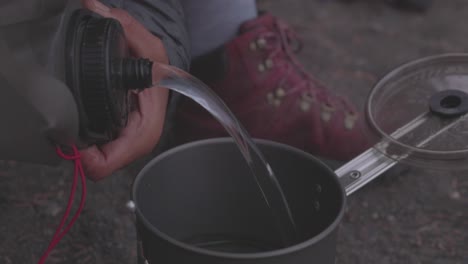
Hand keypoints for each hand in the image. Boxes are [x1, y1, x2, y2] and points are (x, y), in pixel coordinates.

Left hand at [79, 0, 169, 180]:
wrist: (163, 76)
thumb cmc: (160, 68)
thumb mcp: (150, 46)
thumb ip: (127, 28)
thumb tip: (94, 7)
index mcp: (145, 129)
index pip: (109, 161)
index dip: (87, 156)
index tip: (73, 140)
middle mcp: (135, 142)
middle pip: (99, 164)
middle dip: (80, 151)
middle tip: (64, 130)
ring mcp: (126, 142)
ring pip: (96, 161)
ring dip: (80, 148)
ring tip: (68, 127)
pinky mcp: (118, 139)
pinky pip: (97, 152)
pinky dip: (84, 144)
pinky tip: (77, 127)